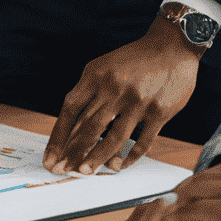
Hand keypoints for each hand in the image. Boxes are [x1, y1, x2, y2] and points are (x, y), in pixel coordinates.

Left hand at [44, 19, 200, 173]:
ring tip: (84, 172)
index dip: (58, 136)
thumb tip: (73, 129)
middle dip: (73, 152)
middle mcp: (114, 88)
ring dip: (97, 158)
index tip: (50, 155)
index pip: (70, 110)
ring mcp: (137, 102)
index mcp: (95, 75)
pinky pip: (142, 142)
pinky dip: (129, 157)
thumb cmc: (133, 60)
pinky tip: (119, 166)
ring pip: (113, 138)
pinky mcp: (159, 112)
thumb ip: (89, 93)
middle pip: (89, 127)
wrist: (171, 47)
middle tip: (61, 170)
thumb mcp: (104, 67)